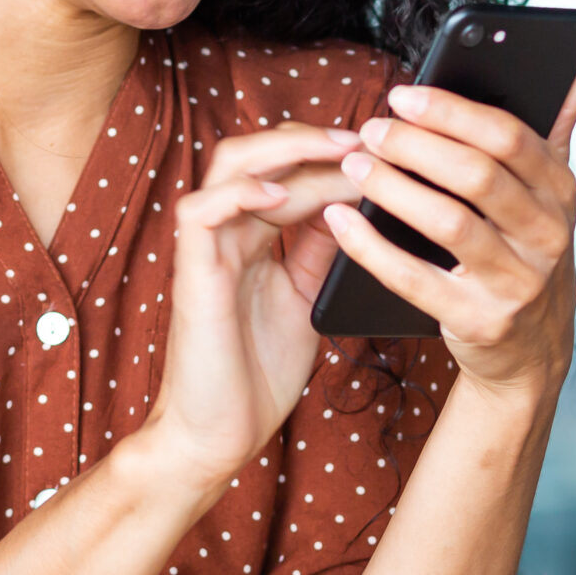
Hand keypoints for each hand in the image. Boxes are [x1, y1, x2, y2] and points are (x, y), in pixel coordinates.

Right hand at [141, 122, 363, 484]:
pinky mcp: (192, 273)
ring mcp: (205, 249)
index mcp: (252, 238)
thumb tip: (359, 208)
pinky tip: (282, 192)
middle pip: (258, 151)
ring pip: (231, 165)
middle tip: (368, 140)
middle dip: (314, 138)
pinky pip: (203, 211)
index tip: (383, 151)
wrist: (217, 436)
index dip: (331, 153)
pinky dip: (242, 192)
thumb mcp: (305, 299)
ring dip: (286, 149)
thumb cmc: (257, 375)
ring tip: (337, 149)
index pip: (286, 169)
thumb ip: (320, 252)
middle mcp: (226, 233)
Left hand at [323, 43, 575, 400]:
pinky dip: (371, 247)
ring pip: (448, 223)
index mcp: (559, 191)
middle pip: (477, 176)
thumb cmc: (527, 251)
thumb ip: (559, 118)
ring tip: (354, 167)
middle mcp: (546, 235)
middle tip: (372, 130)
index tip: (403, 94)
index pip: (508, 137)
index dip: (452, 111)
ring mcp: (515, 281)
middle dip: (417, 146)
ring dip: (393, 189)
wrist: (532, 348)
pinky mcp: (478, 319)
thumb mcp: (551, 188)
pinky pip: (414, 279)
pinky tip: (341, 221)